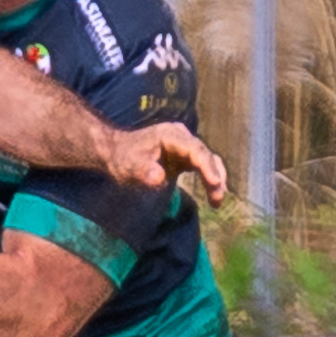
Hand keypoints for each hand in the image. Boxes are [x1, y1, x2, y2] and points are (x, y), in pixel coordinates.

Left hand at [104, 123, 227, 206]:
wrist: (116, 151)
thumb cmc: (123, 158)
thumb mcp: (130, 166)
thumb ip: (144, 171)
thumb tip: (159, 178)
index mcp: (170, 135)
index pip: (195, 150)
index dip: (207, 166)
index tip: (214, 183)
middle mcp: (181, 137)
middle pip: (205, 155)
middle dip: (214, 175)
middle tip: (219, 197)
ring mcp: (184, 145)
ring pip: (207, 160)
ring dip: (215, 179)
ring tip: (217, 201)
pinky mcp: (184, 155)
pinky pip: (202, 166)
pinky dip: (209, 178)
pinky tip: (213, 195)